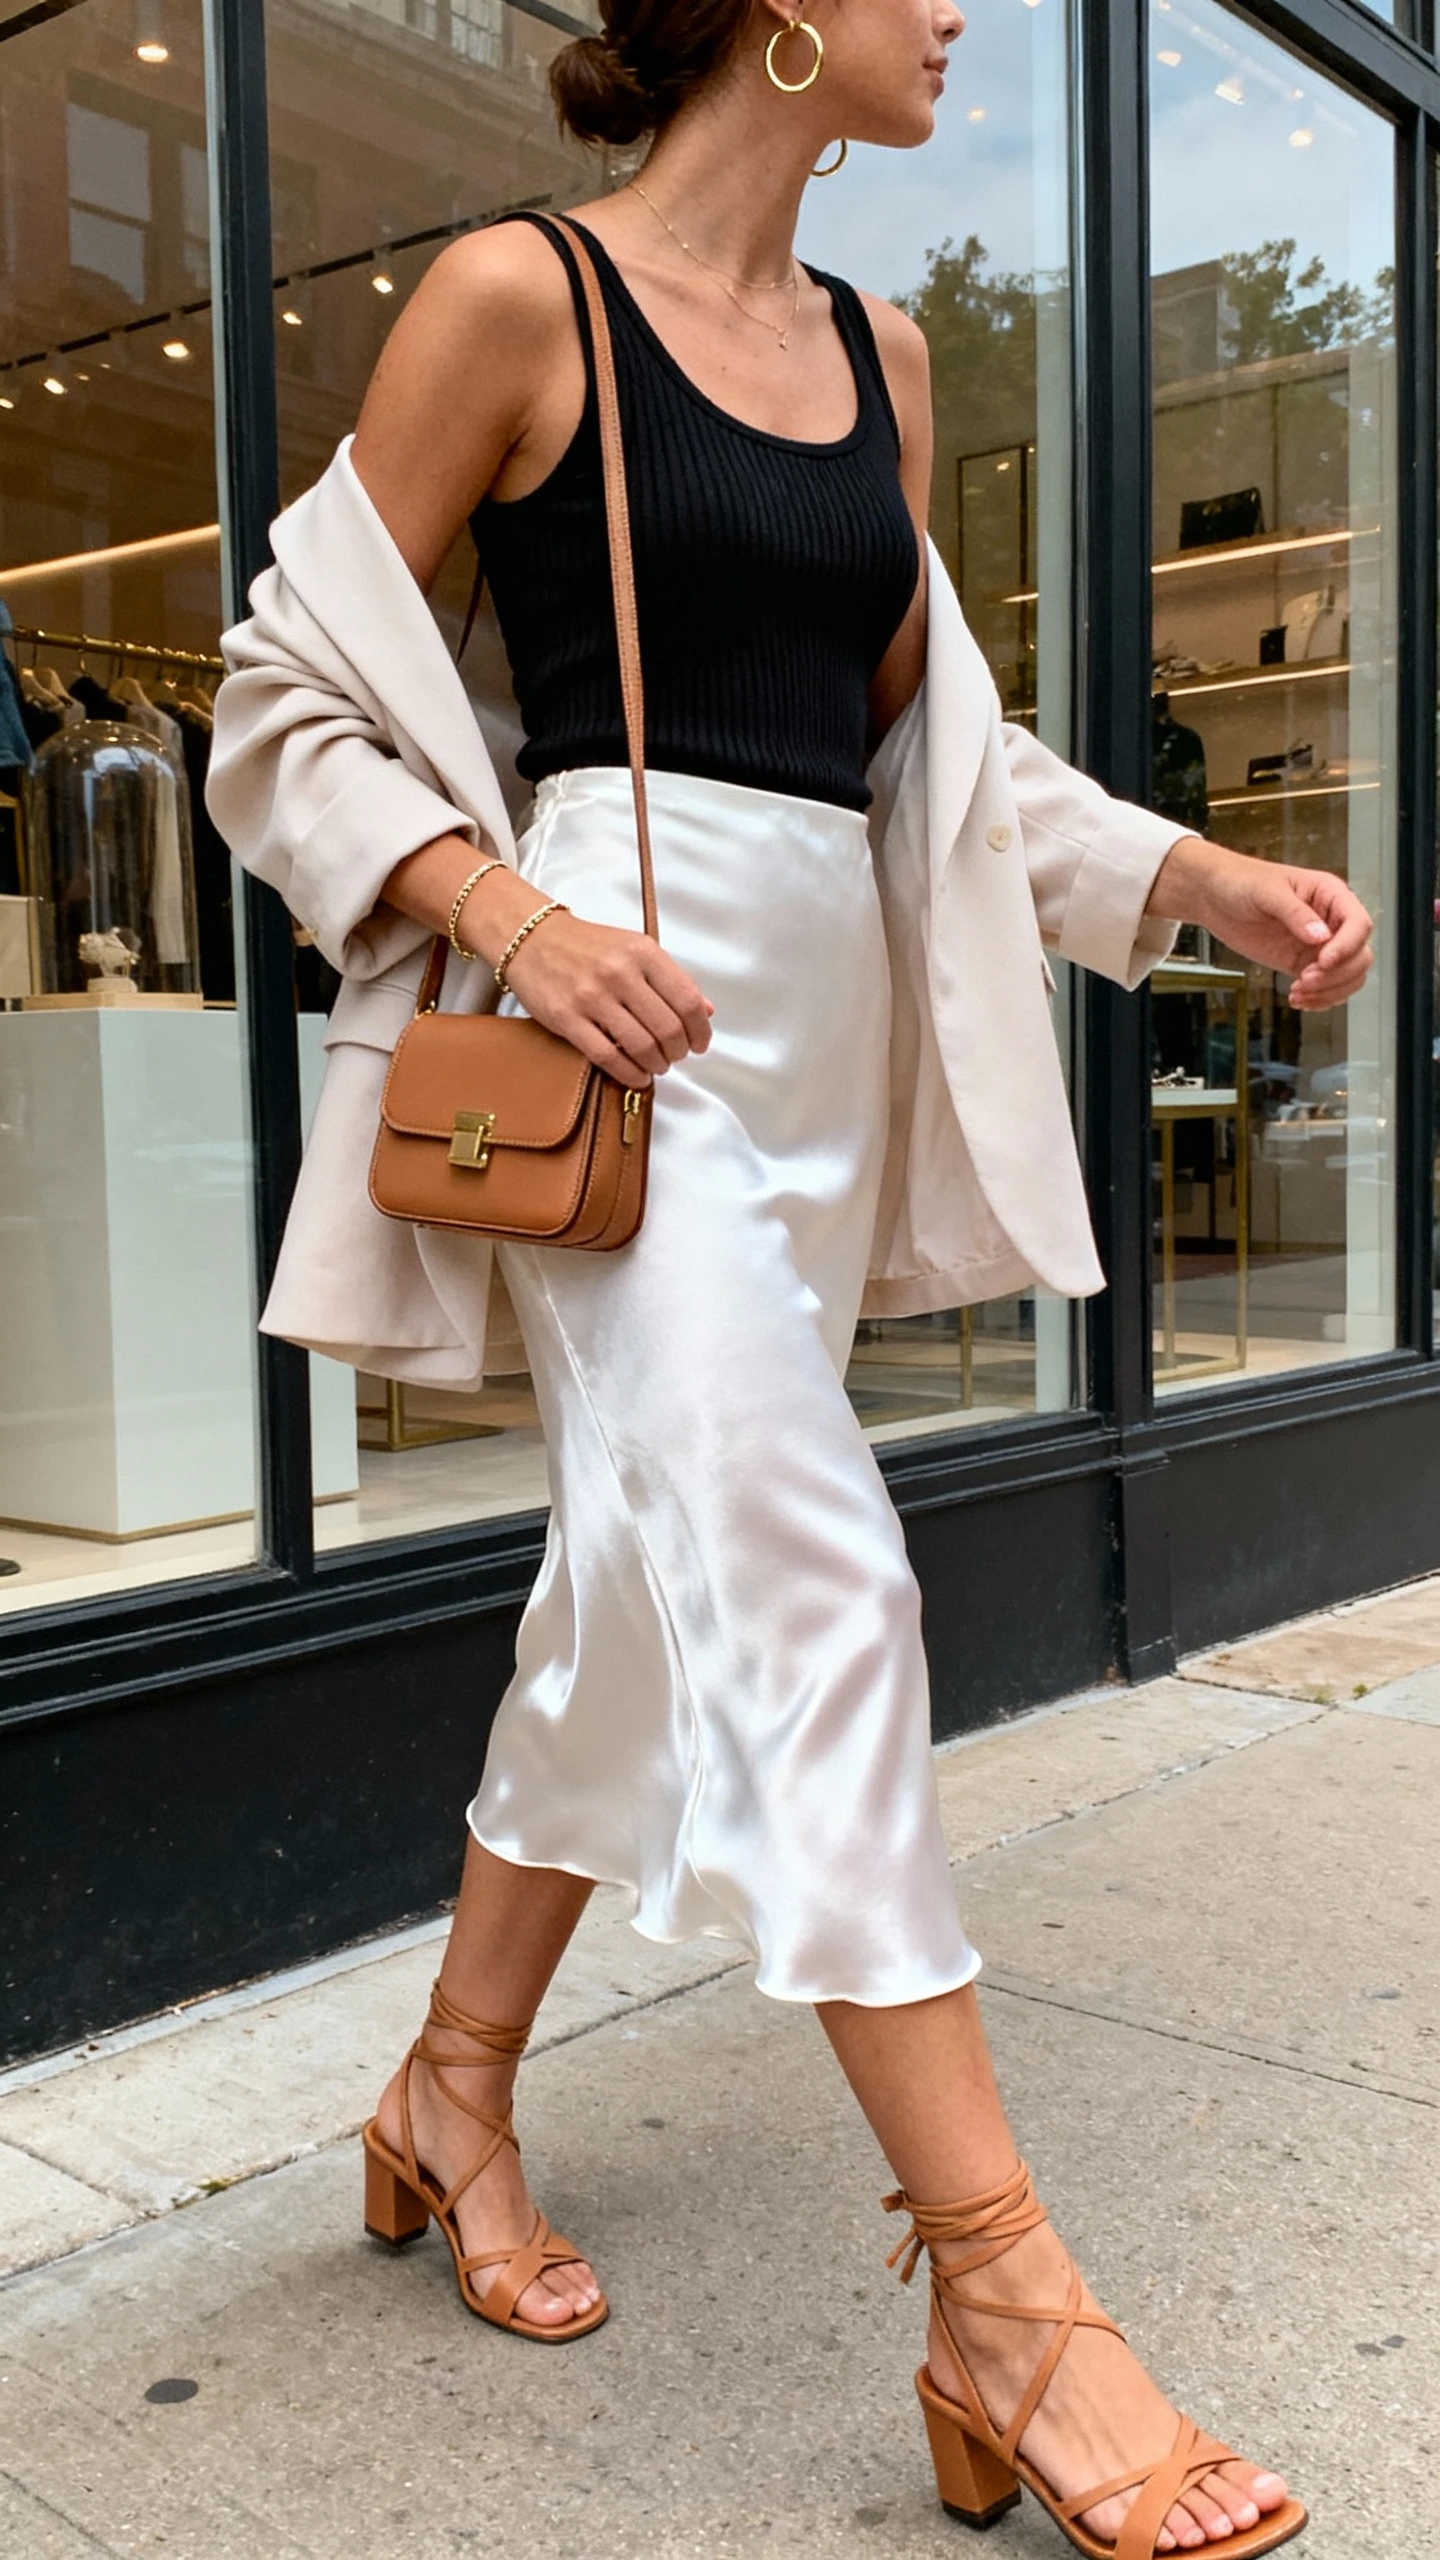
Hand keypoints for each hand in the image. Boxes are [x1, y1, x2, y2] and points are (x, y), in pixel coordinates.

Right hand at [503, 908, 712, 1084]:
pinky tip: (637, 1076)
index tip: (700, 1043)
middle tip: (676, 1056)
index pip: (688, 1000)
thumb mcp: (635, 950)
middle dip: (678, 1051)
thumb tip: (706, 1012)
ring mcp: (593, 997)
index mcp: (643, 952)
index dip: (701, 1030)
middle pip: (668, 1028)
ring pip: (642, 1046)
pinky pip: (608, 1057)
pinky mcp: (568, 1019)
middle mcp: (620, 973)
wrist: (533, 939)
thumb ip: (671, 979)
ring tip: (656, 1065)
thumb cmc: (588, 946)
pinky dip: (630, 1074)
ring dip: (657, 1065)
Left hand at [1148, 838, 1373, 1010]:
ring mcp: (1318, 945)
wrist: (1215, 897)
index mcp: (1330, 895)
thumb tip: (1320, 936)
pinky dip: (1318, 999)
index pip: (1359, 924)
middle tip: (1305, 980)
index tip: (1324, 961)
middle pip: (1359, 956)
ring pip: (1347, 976)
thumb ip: (1295, 913)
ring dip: (1329, 992)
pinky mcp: (1301, 963)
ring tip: (1299, 993)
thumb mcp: (1268, 892)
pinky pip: (1325, 987)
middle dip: (1337, 975)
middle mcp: (1330, 921)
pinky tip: (1297, 999)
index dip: (1347, 946)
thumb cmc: (1242, 881)